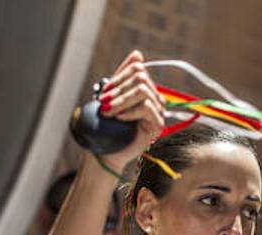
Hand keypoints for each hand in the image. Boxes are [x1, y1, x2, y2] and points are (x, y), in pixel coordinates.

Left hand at [96, 51, 165, 170]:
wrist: (107, 152)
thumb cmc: (107, 125)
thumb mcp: (112, 96)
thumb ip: (122, 76)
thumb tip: (137, 54)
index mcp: (144, 88)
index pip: (137, 68)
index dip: (119, 77)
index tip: (104, 93)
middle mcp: (154, 97)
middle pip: (141, 78)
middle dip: (119, 90)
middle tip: (103, 104)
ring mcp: (158, 111)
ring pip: (143, 91)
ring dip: (121, 101)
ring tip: (108, 113)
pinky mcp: (158, 125)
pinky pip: (146, 107)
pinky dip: (129, 111)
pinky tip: (119, 118)